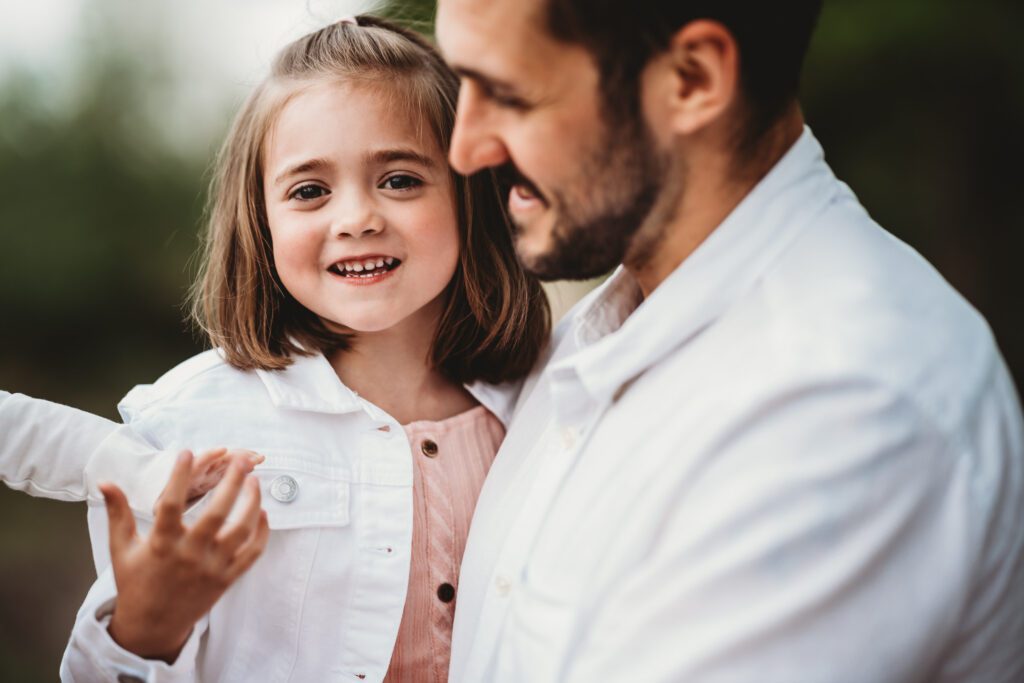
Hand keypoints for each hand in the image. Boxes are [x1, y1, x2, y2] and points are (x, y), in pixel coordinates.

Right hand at [100, 450, 268, 661]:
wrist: (152, 626)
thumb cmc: (136, 582)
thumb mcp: (121, 548)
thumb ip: (118, 513)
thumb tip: (105, 481)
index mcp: (161, 545)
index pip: (171, 505)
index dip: (180, 478)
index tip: (188, 452)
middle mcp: (189, 555)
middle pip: (217, 514)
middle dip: (232, 484)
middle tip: (241, 460)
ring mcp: (212, 568)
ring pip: (241, 531)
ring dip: (252, 503)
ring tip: (255, 480)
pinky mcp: (227, 579)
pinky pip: (252, 553)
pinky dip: (261, 532)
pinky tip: (262, 512)